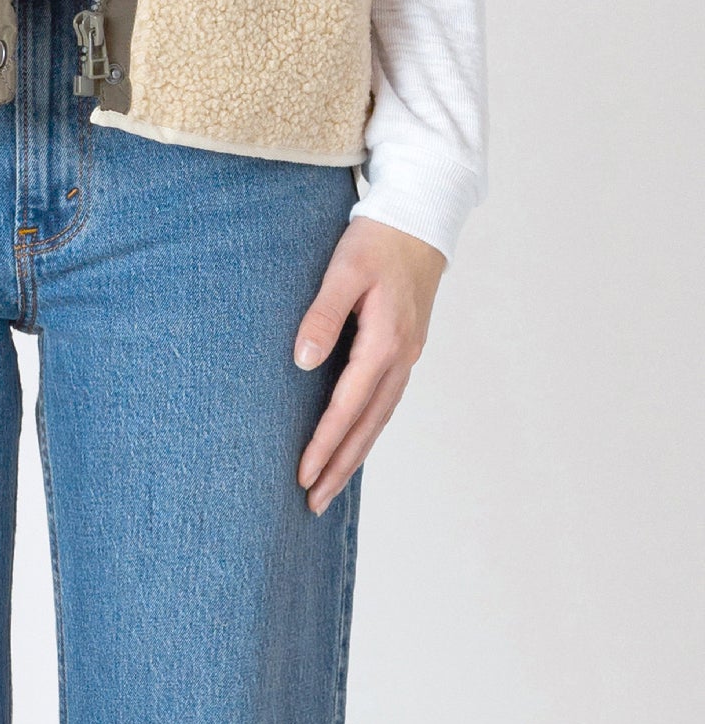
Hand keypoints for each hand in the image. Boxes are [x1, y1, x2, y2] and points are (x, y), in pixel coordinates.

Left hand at [293, 216, 444, 514]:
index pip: (348, 407)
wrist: (420, 219)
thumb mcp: (344, 269)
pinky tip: (352, 441)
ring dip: (354, 454)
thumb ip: (323, 314)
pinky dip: (367, 429)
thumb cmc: (377, 240)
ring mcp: (407, 356)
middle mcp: (401, 358)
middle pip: (367, 427)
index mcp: (386, 343)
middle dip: (340, 467)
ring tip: (329, 486)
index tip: (303, 476)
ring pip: (378, 419)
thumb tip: (303, 361)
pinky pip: (384, 401)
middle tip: (312, 504)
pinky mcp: (404, 348)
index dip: (324, 444)